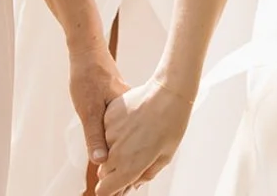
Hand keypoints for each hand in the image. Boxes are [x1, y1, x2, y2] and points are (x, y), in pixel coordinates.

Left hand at [68, 44, 126, 172]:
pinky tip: (113, 141)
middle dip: (126, 155)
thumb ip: (94, 135)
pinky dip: (118, 133)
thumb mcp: (88, 109)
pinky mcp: (120, 99)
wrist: (86, 49)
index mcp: (128, 110)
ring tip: (117, 163)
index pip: (131, 142)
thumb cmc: (87, 76)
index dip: (128, 160)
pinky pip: (121, 122)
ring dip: (121, 145)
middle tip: (124, 176)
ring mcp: (127, 102)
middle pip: (130, 138)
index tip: (127, 178)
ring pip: (126, 130)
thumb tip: (101, 160)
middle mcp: (131, 106)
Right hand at [95, 76, 193, 195]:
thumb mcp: (165, 156)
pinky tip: (132, 122)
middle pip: (104, 172)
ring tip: (136, 135)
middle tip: (133, 158)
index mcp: (129, 167)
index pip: (104, 190)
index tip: (118, 186)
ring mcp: (110, 133)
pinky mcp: (109, 117)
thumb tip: (134, 183)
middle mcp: (115, 153)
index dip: (111, 190)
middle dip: (114, 170)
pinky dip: (115, 131)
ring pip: (105, 151)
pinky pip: (106, 130)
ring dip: (115, 149)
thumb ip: (146, 174)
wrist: (168, 91)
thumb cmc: (172, 123)